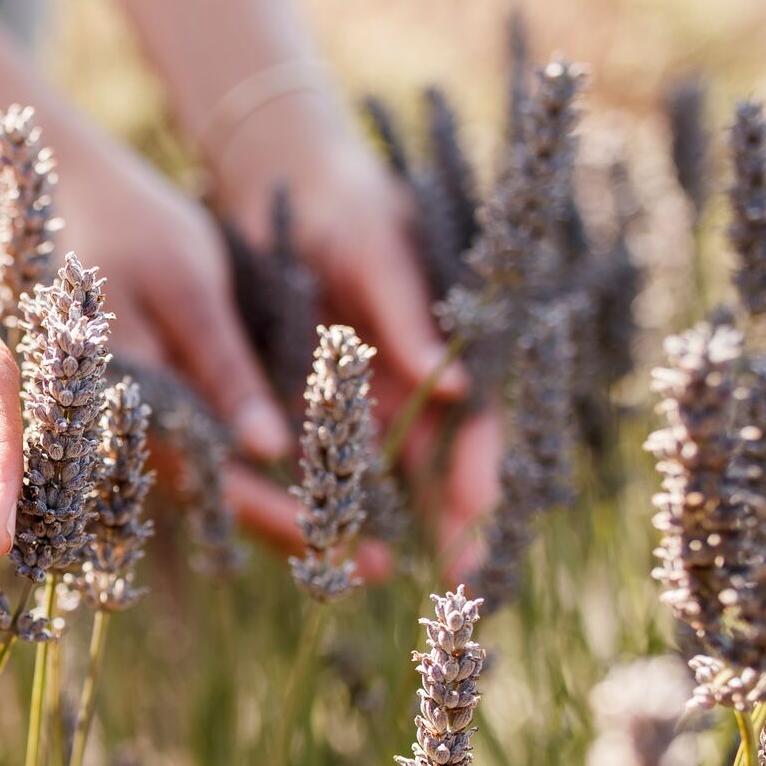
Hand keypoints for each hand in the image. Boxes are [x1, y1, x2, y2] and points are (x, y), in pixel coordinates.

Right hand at [48, 134, 387, 570]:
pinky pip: (213, 454)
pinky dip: (262, 474)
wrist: (78, 195)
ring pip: (220, 485)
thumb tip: (269, 451)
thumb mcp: (187, 287)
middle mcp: (132, 430)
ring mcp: (144, 422)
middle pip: (220, 499)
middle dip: (296, 532)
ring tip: (359, 544)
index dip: (282, 517)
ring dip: (285, 512)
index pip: (215, 481)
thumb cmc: (135, 227)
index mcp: (133, 403)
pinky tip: (314, 487)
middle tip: (376, 568)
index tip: (350, 550)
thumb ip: (223, 368)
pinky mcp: (158, 403)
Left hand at [214, 99, 493, 575]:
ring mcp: (356, 394)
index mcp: (441, 346)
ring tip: (375, 574)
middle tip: (454, 582)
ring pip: (377, 474)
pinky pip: (313, 455)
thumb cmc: (348, 204)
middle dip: (448, 523)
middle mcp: (404, 381)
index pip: (475, 423)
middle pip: (433, 464)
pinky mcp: (301, 396)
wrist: (284, 182)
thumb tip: (455, 388)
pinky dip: (316, 493)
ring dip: (382, 523)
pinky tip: (311, 534)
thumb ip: (411, 314)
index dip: (481, 473)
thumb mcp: (382, 250)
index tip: (480, 520)